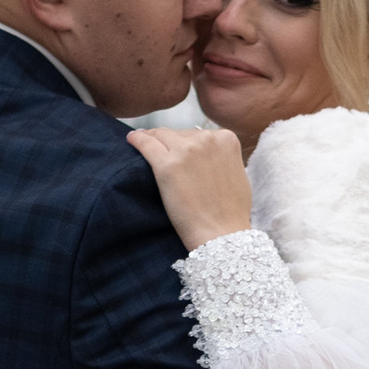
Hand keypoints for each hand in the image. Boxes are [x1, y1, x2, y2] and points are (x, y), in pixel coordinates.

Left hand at [129, 122, 252, 249]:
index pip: (198, 134)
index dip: (185, 142)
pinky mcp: (167, 165)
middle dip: (168, 141)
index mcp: (226, 139)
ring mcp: (186, 151)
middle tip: (155, 146)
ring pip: (161, 135)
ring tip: (140, 140)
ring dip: (151, 137)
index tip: (175, 147)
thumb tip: (208, 155)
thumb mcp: (237, 174)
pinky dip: (137, 140)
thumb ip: (222, 158)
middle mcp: (207, 139)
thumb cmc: (231, 213)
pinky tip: (131, 140)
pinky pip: (146, 144)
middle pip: (179, 134)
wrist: (222, 235)